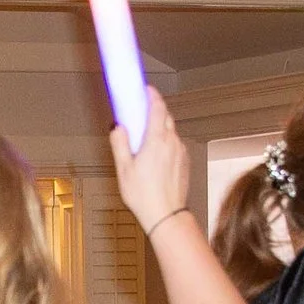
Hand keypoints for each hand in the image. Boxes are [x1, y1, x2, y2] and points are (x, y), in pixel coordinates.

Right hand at [110, 88, 190, 235]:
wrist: (166, 215)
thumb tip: (117, 127)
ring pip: (171, 130)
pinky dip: (166, 142)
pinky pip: (175, 144)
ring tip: (145, 138)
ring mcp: (181, 151)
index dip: (151, 95)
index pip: (157, 107)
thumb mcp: (124, 169)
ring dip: (159, 127)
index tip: (145, 88)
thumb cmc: (144, 195)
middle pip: (165, 116)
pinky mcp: (185, 161)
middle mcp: (172, 142)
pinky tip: (155, 155)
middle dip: (154, 110)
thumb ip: (120, 144)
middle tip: (140, 111)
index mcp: (156, 140)